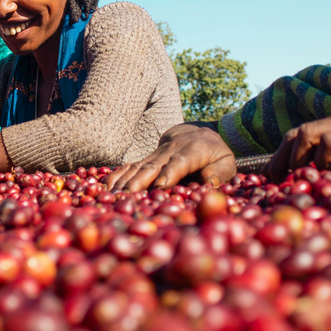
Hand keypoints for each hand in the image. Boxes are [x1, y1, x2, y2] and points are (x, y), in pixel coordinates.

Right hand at [106, 124, 236, 192]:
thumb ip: (219, 172)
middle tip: (129, 197)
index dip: (169, 173)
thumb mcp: (226, 162)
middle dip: (140, 181)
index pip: (179, 162)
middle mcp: (170, 151)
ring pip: (138, 167)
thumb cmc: (214, 154)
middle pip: (153, 166)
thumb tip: (209, 183)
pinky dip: (117, 177)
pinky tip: (104, 189)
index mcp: (192, 151)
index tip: (160, 186)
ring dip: (125, 182)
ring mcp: (155, 155)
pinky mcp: (145, 160)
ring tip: (113, 197)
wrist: (196, 134)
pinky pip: (129, 167)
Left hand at [266, 96, 330, 181]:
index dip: (288, 155)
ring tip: (291, 182)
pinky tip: (325, 175)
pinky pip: (329, 142)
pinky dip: (321, 159)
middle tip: (272, 183)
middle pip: (296, 133)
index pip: (305, 134)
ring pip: (305, 134)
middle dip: (280, 159)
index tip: (279, 177)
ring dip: (294, 160)